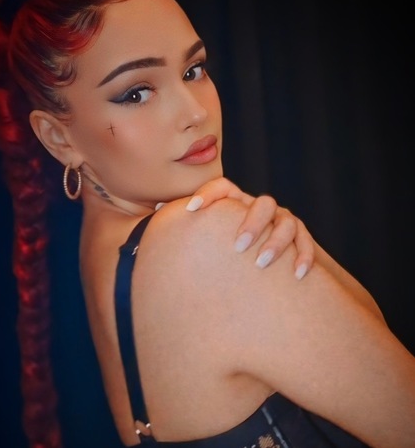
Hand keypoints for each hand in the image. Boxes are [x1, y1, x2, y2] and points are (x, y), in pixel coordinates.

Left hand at [184, 177, 313, 279]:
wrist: (266, 259)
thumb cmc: (226, 249)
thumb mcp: (208, 237)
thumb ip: (188, 228)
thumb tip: (155, 214)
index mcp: (236, 204)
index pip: (222, 187)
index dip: (207, 195)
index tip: (190, 210)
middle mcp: (260, 208)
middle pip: (260, 204)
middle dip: (250, 223)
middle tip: (238, 247)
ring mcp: (283, 221)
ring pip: (286, 222)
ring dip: (276, 241)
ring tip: (260, 263)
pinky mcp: (302, 238)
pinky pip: (307, 243)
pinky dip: (304, 256)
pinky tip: (297, 274)